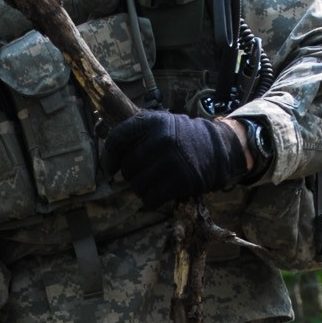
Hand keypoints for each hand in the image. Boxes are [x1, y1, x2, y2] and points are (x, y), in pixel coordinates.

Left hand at [107, 108, 244, 207]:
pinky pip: (151, 198)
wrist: (218, 148)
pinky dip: (151, 199)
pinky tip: (158, 193)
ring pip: (137, 186)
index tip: (110, 168)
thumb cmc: (182, 139)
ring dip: (141, 189)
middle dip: (131, 175)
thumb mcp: (160, 124)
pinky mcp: (182, 180)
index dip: (108, 157)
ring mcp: (172, 160)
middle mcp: (161, 139)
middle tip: (143, 174)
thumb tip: (103, 141)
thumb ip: (136, 131)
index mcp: (152, 122)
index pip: (116, 140)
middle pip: (127, 168)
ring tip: (152, 183)